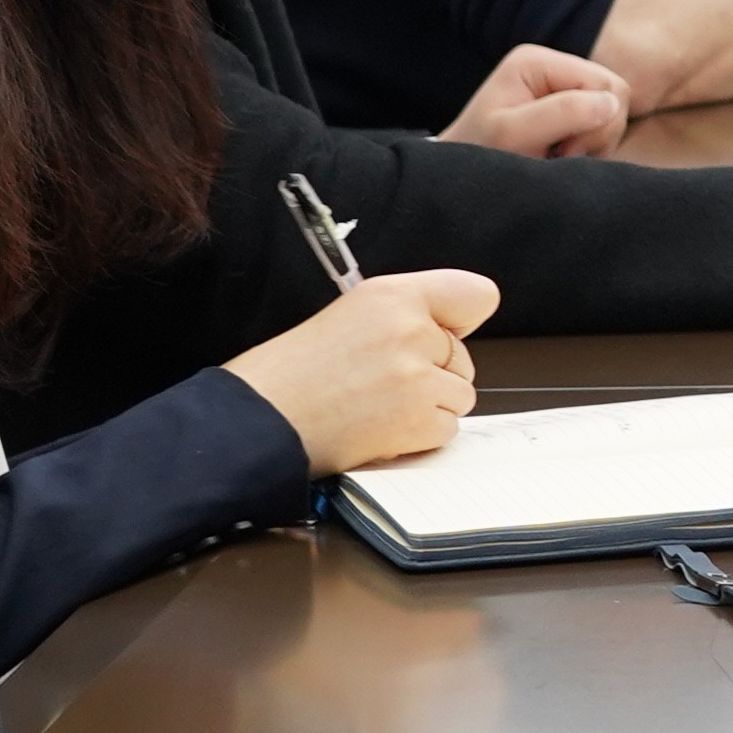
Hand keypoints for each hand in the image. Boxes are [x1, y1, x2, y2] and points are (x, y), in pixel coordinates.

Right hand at [221, 264, 495, 472]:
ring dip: (427, 408)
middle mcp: (410, 329)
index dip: (461, 320)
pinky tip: (378, 428)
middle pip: (464, 357)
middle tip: (380, 381)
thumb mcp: (349, 317)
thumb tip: (452, 332)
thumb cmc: (288, 375)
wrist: (257, 422)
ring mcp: (417, 377)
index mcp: (391, 295)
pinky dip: (419, 437)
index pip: (475, 295)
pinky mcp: (417, 420)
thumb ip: (404, 317)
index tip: (446, 332)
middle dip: (434, 374)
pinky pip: (447, 429)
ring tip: (376, 406)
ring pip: (459, 395)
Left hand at [440, 45, 629, 158]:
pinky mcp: (570, 108)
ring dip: (595, 143)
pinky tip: (564, 157)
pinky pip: (606, 125)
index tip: (563, 151)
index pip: (604, 82)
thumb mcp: (512, 135)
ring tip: (559, 158)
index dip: (596, 122)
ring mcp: (562, 86)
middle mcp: (553, 66)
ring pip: (615, 111)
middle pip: (616, 92)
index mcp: (536, 61)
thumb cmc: (479, 156)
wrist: (461, 181)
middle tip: (563, 156)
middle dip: (598, 132)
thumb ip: (562, 113)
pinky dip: (592, 147)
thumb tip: (612, 103)